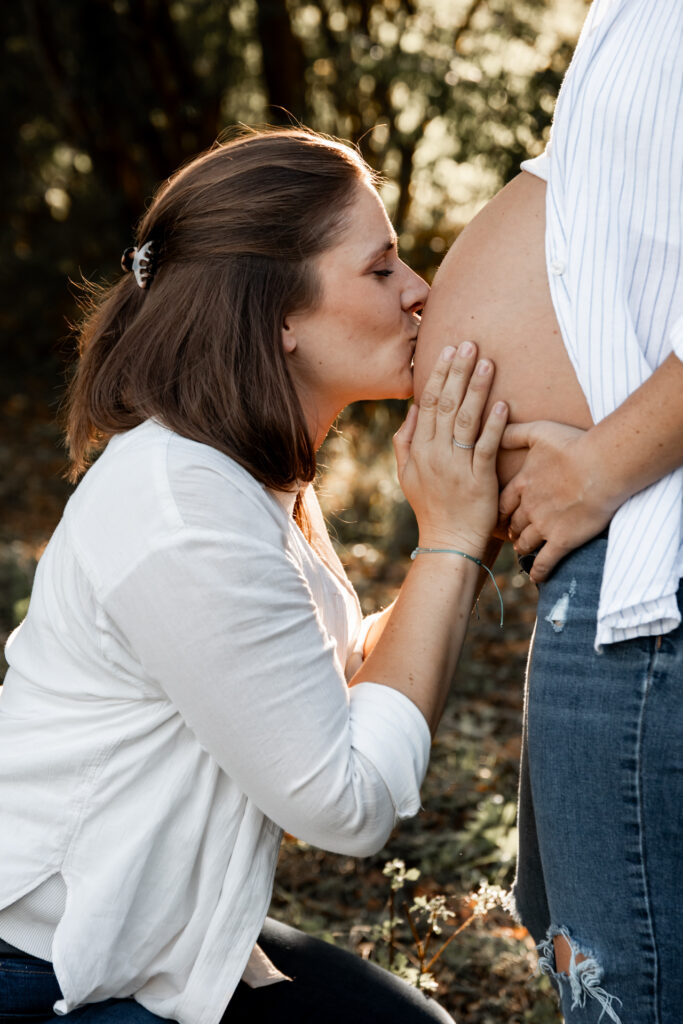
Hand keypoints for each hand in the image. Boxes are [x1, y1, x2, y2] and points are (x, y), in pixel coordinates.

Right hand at [394, 342, 507, 558]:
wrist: (448, 542)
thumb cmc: (431, 508)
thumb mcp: (407, 475)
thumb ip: (405, 440)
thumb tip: (412, 408)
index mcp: (419, 449)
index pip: (428, 403)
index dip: (439, 375)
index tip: (450, 351)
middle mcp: (435, 454)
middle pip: (445, 404)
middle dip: (458, 372)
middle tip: (471, 344)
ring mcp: (456, 467)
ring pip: (465, 420)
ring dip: (477, 389)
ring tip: (488, 363)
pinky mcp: (478, 480)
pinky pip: (486, 446)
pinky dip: (494, 424)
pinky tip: (503, 404)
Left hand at [498, 421, 619, 580]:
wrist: (601, 466)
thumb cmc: (574, 445)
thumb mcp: (540, 431)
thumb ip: (516, 432)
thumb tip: (497, 424)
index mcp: (523, 483)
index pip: (503, 502)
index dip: (500, 510)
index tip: (498, 515)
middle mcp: (529, 507)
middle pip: (513, 523)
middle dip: (511, 530)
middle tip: (511, 535)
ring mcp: (544, 525)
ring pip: (526, 542)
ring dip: (522, 548)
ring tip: (523, 551)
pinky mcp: (562, 540)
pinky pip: (545, 562)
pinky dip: (538, 572)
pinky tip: (535, 578)